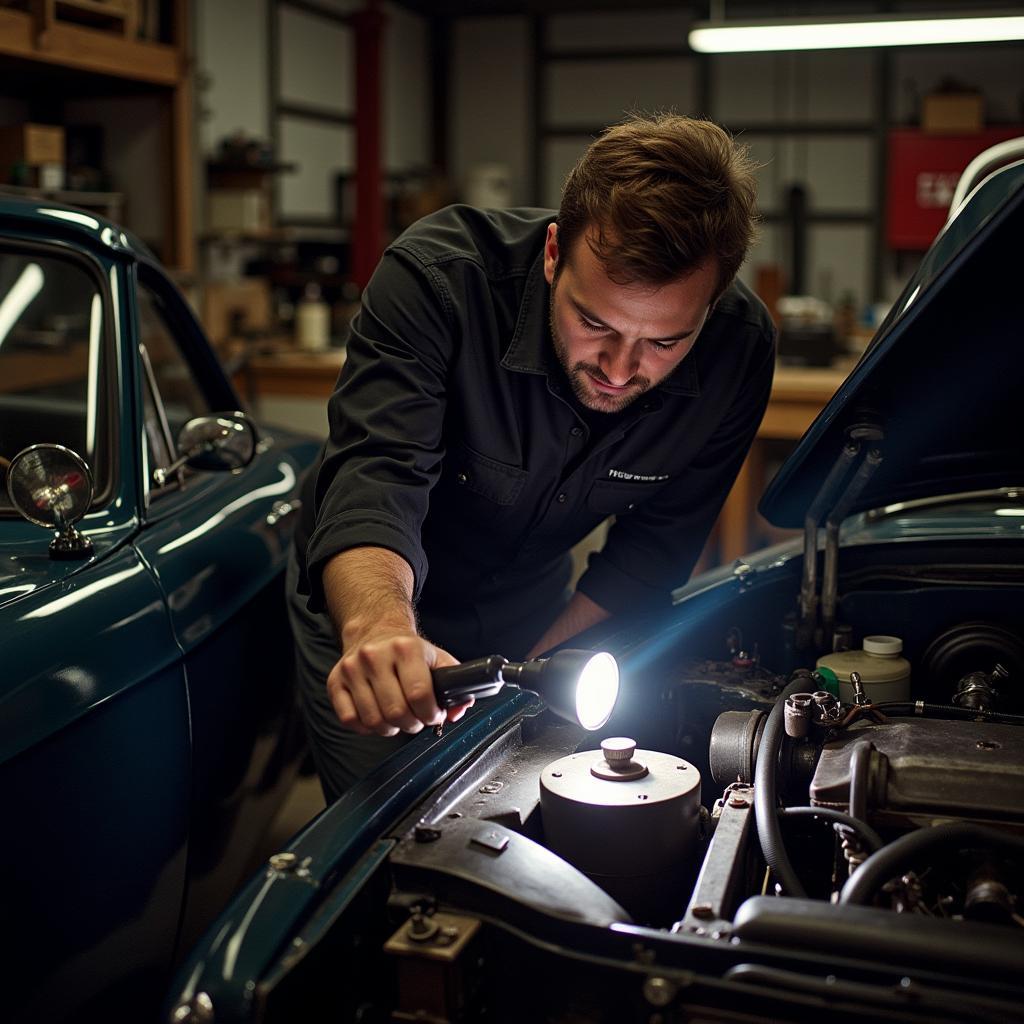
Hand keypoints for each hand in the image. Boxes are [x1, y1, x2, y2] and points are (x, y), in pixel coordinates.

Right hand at [326, 630, 470, 735]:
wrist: (375, 632)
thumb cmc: (409, 652)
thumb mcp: (437, 659)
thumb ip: (454, 685)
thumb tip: (458, 710)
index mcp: (406, 648)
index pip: (419, 695)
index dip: (430, 714)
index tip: (433, 715)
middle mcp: (375, 655)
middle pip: (396, 712)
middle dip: (412, 724)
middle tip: (415, 719)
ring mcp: (352, 668)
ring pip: (373, 720)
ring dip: (390, 728)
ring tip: (397, 718)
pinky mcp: (335, 681)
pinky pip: (349, 720)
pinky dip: (366, 727)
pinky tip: (376, 715)